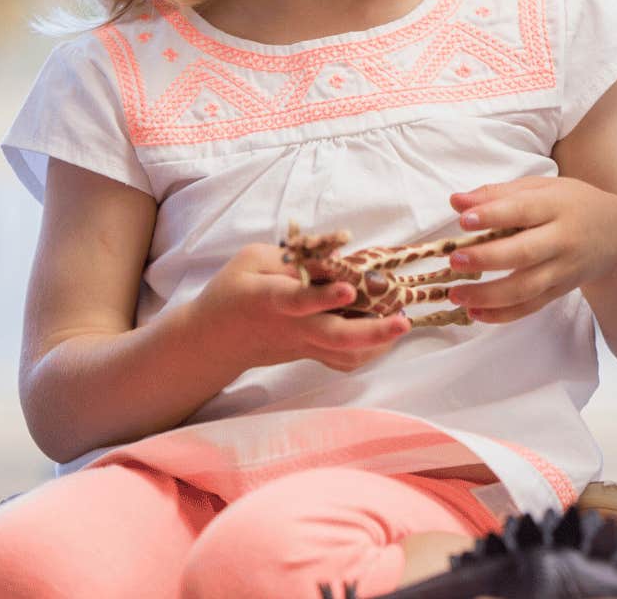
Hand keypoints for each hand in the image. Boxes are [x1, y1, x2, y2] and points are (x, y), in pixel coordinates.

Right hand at [188, 243, 409, 372]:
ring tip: (400, 322)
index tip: (349, 289)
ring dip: (377, 342)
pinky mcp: (309, 354)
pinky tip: (385, 333)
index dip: (323, 296)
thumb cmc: (232, 292)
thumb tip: (338, 259)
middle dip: (372, 331)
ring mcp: (303, 345)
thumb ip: (295, 258)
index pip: (298, 300)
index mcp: (271, 299)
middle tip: (403, 321)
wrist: (213, 341)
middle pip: (335, 337)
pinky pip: (343, 359)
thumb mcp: (252, 261)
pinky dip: (368, 350)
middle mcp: (292, 326)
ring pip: (344, 354)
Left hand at [444, 177, 616, 322]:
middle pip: (524, 253)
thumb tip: (457, 202)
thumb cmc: (570, 205)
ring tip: (456, 294)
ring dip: (489, 295)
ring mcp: (562, 270)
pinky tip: (474, 312)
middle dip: (488, 259)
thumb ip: (498, 194)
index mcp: (556, 206)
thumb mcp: (541, 188)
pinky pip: (530, 307)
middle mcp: (562, 240)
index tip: (464, 221)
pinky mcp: (559, 292)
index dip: (493, 215)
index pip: (523, 210)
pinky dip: (502, 314)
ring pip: (525, 288)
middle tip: (456, 260)